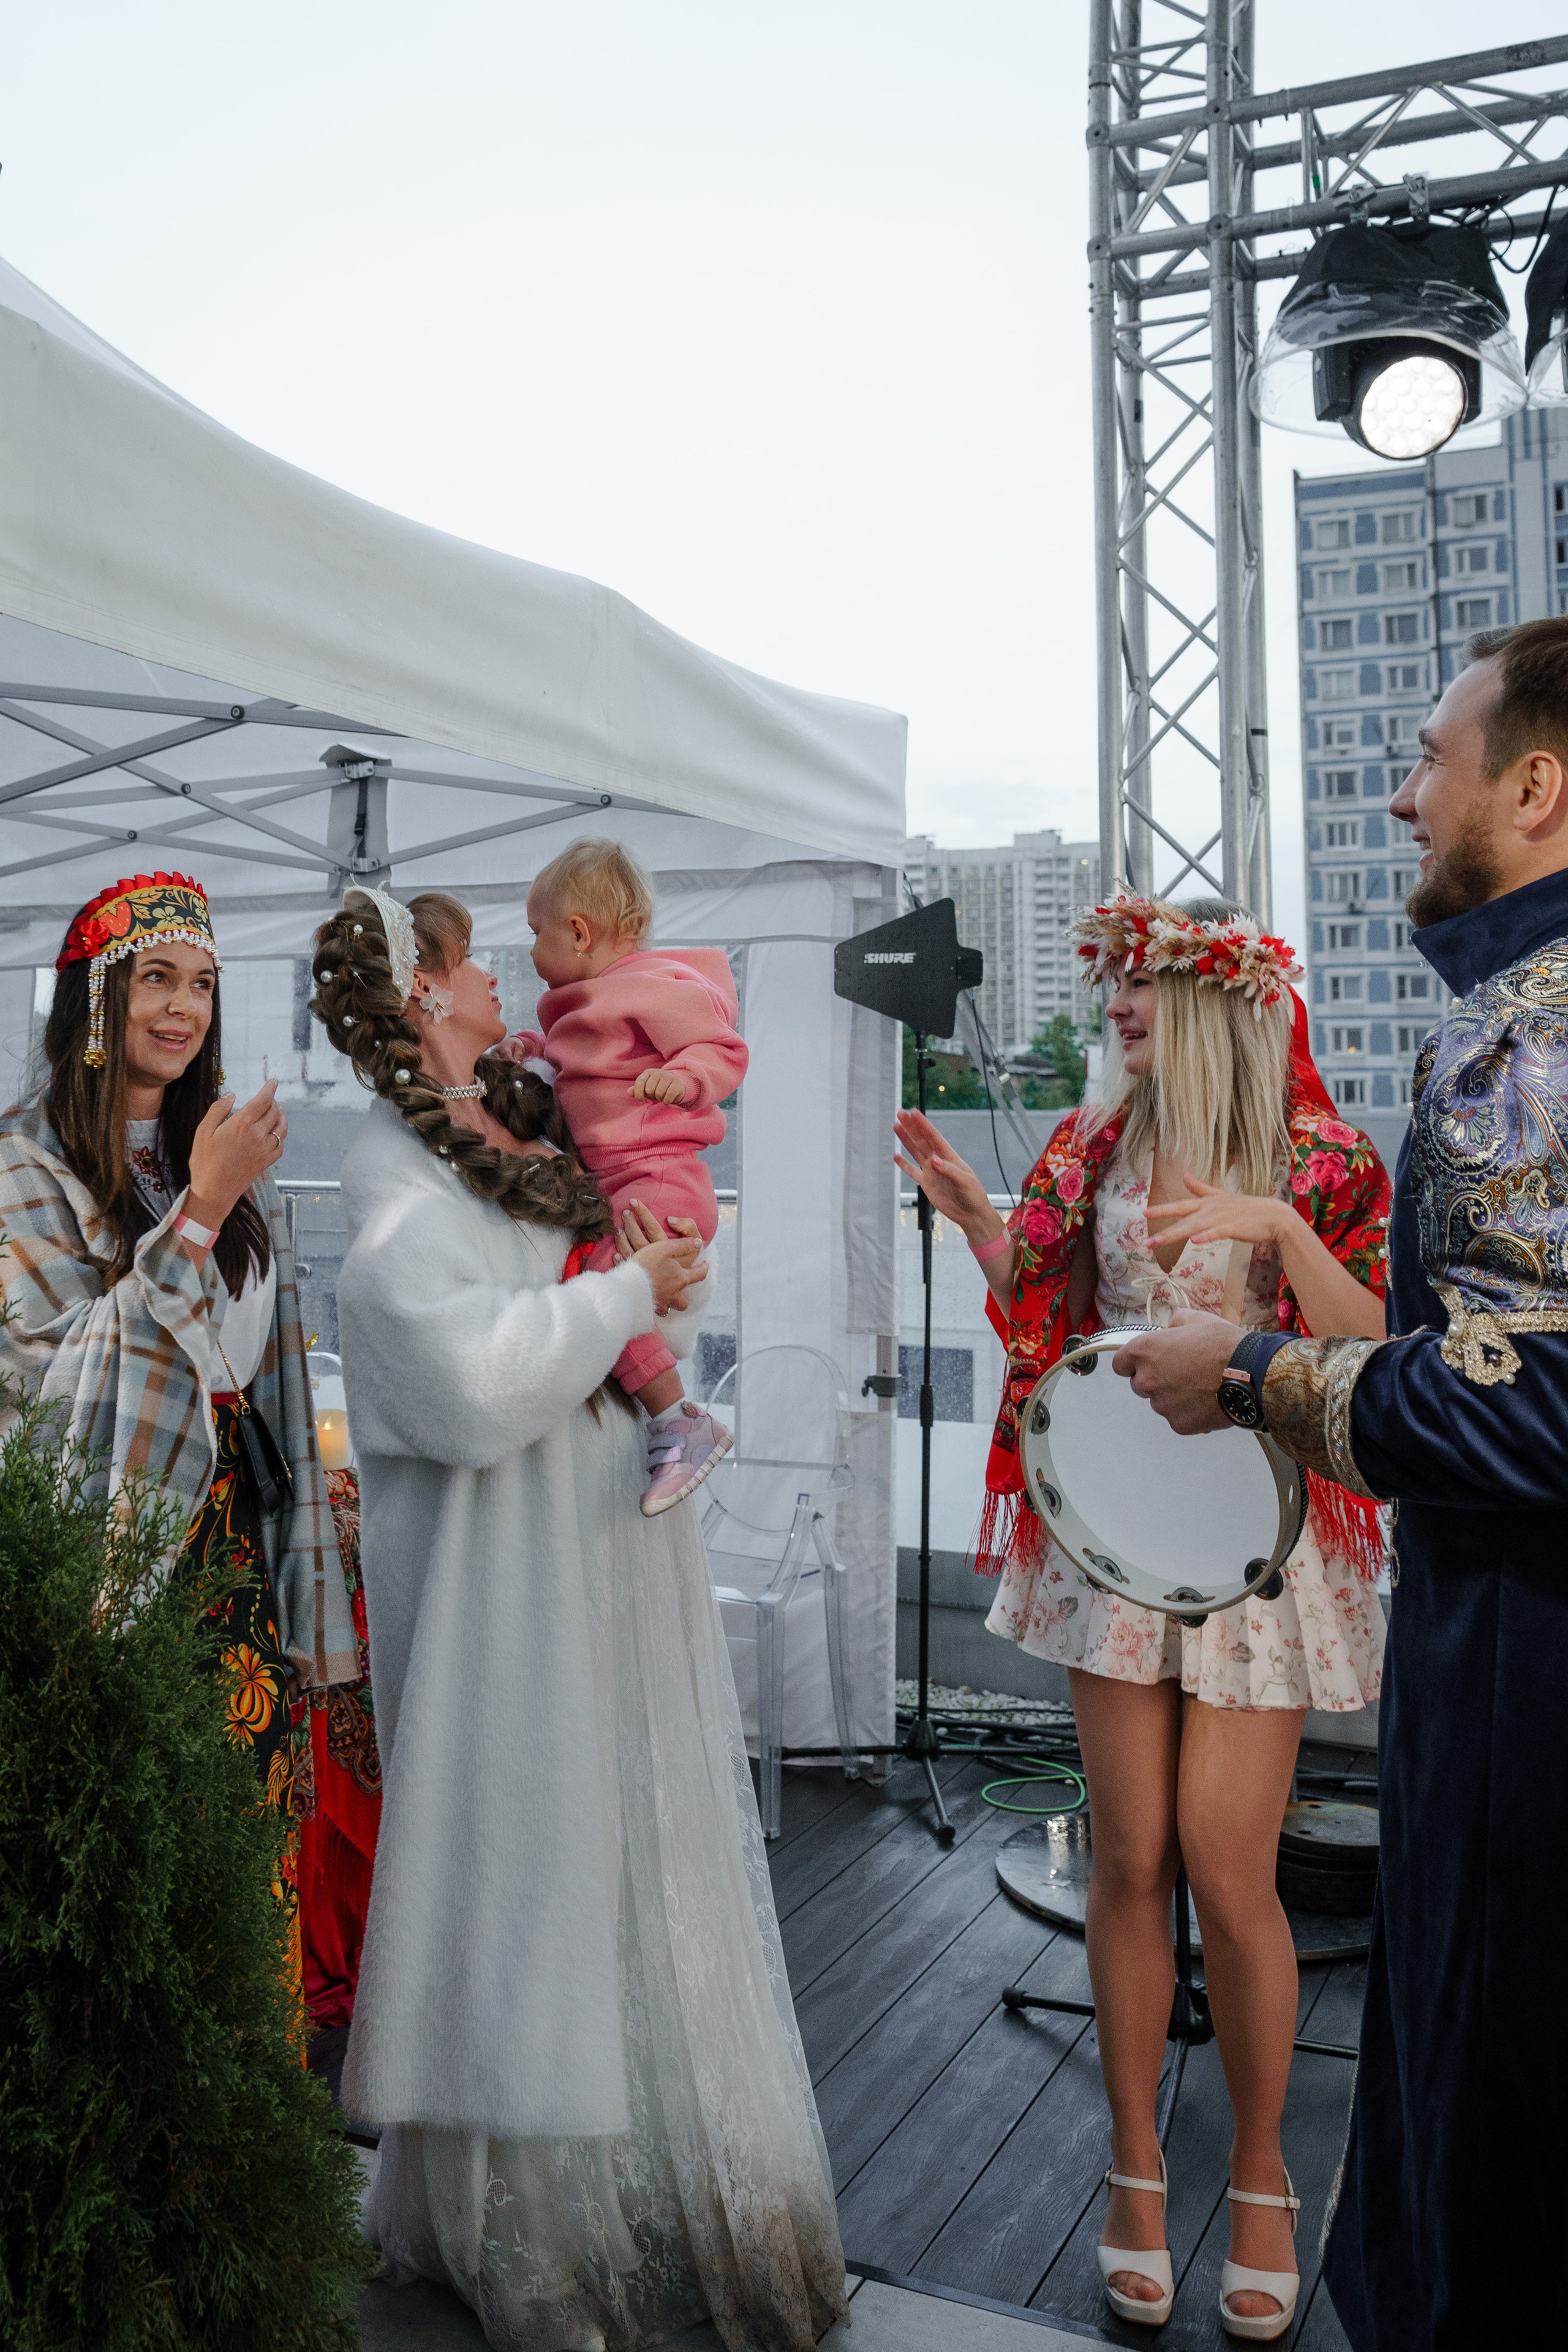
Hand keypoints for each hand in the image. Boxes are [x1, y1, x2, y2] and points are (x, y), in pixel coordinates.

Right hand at [186, 1079, 286, 1226]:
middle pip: (274, 1112)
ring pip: (281, 1127)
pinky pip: (281, 1144)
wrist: (213, 1191)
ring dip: (281, 1116)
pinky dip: (281, 1134)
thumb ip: (218, 1110)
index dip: (269, 1089)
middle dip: (273, 1101)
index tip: (273, 1082)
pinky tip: (276, 1132)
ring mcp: (265, 1150)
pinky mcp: (266, 1162)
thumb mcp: (203, 1131)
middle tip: (269, 1097)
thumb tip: (231, 1095)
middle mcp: (258, 1135)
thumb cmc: (205, 1161)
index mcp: (242, 1124)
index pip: (262, 1101)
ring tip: (277, 1111)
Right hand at [614, 1200, 705, 1312]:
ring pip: (669, 1308)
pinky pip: (654, 1311)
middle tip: (679, 1291)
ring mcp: (661, 1303)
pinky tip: (648, 1302)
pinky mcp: (649, 1309)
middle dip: (683, 1298)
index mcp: (680, 1278)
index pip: (699, 1275)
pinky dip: (653, 1307)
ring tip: (662, 1298)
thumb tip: (699, 1243)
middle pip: (684, 1302)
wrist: (627, 1285)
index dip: (704, 1268)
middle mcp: (674, 1294)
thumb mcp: (664, 1248)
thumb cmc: (646, 1265)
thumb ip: (682, 1245)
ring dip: (668, 1304)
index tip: (705, 1265)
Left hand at [632, 1068, 686, 1103]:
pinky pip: (668, 1096)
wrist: (676, 1086)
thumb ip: (636, 1090)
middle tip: (656, 1095)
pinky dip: (666, 1101)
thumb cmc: (658, 1088)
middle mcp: (658, 1072)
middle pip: (649, 1090)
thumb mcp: (646, 1089)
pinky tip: (667, 1101)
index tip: (641, 1101)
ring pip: (659, 1094)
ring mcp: (668, 1076)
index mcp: (648, 1072)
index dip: (638, 1094)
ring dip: (660, 1099)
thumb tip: (629, 1092)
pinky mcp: (677, 1082)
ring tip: (662, 1096)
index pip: (639, 1083)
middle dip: (652, 1096)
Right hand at [893, 1108, 1000, 1240]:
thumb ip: (949, 1170)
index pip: (934, 1137)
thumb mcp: (965, 1182)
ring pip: (916, 1151)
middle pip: (922, 1140)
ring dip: (906, 1139)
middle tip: (901, 1113)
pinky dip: (904, 1164)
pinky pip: (912, 1171)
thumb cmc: (974, 1196)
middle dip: (911, 1126)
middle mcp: (939, 1161)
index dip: (924, 1125)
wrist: (971, 1214)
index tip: (914, 1113)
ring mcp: (932, 1172)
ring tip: (896, 1126)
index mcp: (950, 1157)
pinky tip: (896, 1156)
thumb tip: (934, 1160)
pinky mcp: (927, 1184)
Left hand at [1110, 1309, 1245, 1433]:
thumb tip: (1170, 1330)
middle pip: (1139, 1385)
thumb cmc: (1223, 1345)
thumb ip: (1174, 1324)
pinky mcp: (1179, 1424)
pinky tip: (1208, 1400)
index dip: (1132, 1362)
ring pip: (1160, 1402)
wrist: (1250, 1373)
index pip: (1120, 1364)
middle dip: (1156, 1379)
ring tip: (1200, 1385)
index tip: (1145, 1362)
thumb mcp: (1196, 1319)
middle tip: (1181, 1372)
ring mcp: (1162, 1405)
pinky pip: (1178, 1418)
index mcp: (1144, 1351)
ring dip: (1173, 1396)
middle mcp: (1147, 1380)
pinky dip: (1189, 1412)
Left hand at [1142, 1174, 1286, 1252]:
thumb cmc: (1246, 1208)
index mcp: (1207, 1202)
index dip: (1163, 1209)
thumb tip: (1185, 1175)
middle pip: (1183, 1220)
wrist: (1272, 1216)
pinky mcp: (1233, 1228)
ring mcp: (1221, 1218)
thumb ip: (1201, 1187)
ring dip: (1176, 1234)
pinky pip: (1217, 1233)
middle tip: (1147, 1242)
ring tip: (1159, 1242)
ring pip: (1194, 1227)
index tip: (1144, 1213)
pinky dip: (1207, 1236)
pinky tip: (1195, 1241)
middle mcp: (1211, 1209)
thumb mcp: (1221, 1195)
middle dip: (1164, 1231)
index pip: (1181, 1205)